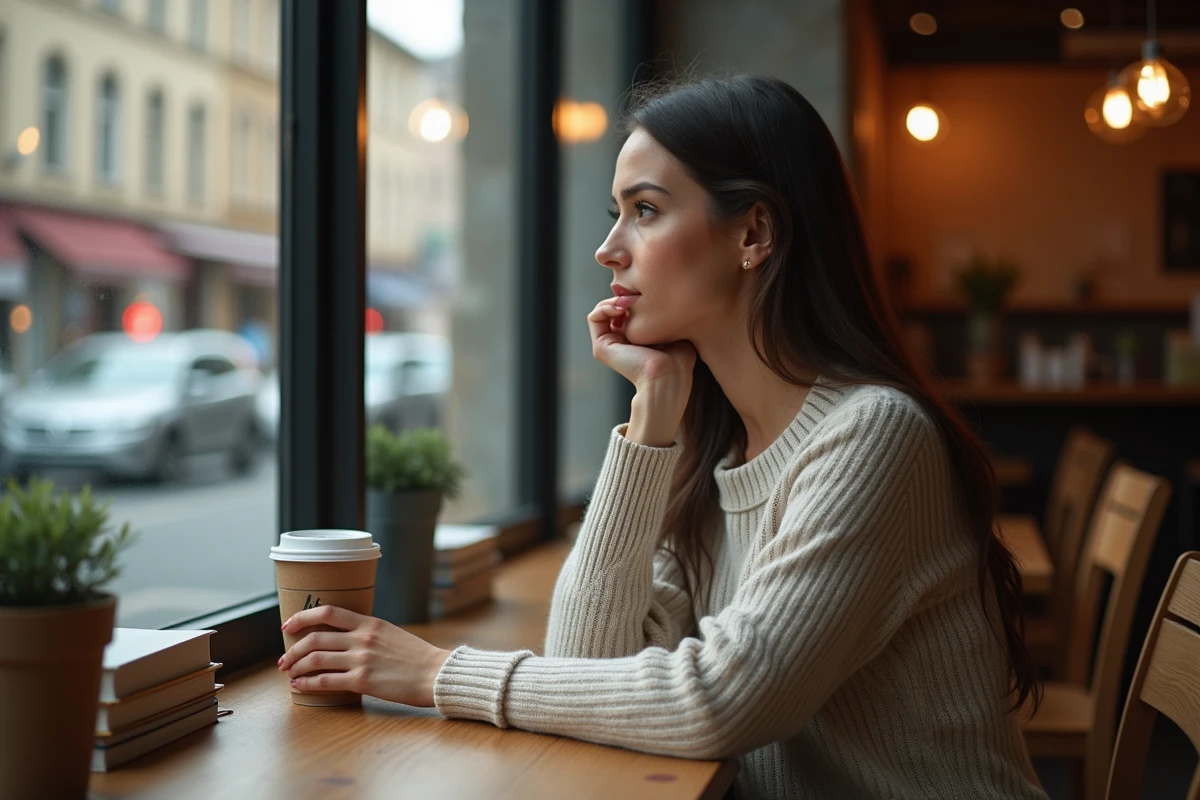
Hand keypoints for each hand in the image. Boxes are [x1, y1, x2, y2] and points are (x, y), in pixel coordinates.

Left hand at [278, 605, 451, 706]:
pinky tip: (299, 686)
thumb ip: (367, 633)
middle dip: (292, 649)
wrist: (435, 673)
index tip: (287, 625)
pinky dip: (307, 683)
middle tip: (283, 659)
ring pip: (315, 659)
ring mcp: (361, 659)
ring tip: (289, 674)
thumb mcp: (391, 633)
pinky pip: (325, 681)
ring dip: (296, 667)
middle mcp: (362, 637)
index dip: (302, 617)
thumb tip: (345, 638)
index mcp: (369, 622)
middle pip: (314, 638)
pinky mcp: (362, 680)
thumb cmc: (416, 656)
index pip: (327, 612)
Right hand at [588, 299, 695, 445]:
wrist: (668, 376)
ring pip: (602, 311)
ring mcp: (609, 345)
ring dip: (613, 300)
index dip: (635, 299)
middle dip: (623, 297)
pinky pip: (594, 318)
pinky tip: (621, 307)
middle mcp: (620, 342)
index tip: (648, 296)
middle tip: (637, 297)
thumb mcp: (673, 331)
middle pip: (614, 309)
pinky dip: (604, 306)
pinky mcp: (601, 347)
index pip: (627, 311)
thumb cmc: (678, 360)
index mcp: (635, 340)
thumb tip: (662, 301)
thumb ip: (664, 318)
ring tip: (628, 302)